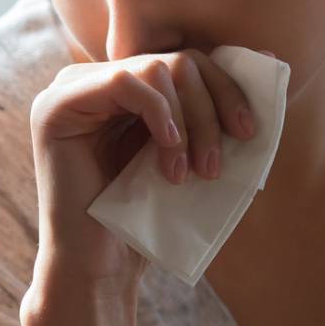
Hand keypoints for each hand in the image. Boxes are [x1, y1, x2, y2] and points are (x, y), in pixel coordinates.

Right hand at [30, 51, 254, 287]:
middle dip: (210, 108)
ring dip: (189, 122)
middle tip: (218, 163)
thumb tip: (269, 56)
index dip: (226, 88)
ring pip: (155, 69)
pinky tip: (170, 154)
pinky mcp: (55, 107)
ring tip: (192, 173)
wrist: (101, 269)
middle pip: (175, 61)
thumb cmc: (148, 218)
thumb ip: (217, 108)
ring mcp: (69, 90)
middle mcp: (93, 81)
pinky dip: (159, 114)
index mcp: (124, 89)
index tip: (250, 131)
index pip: (187, 62)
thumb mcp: (192, 152)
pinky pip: (123, 83)